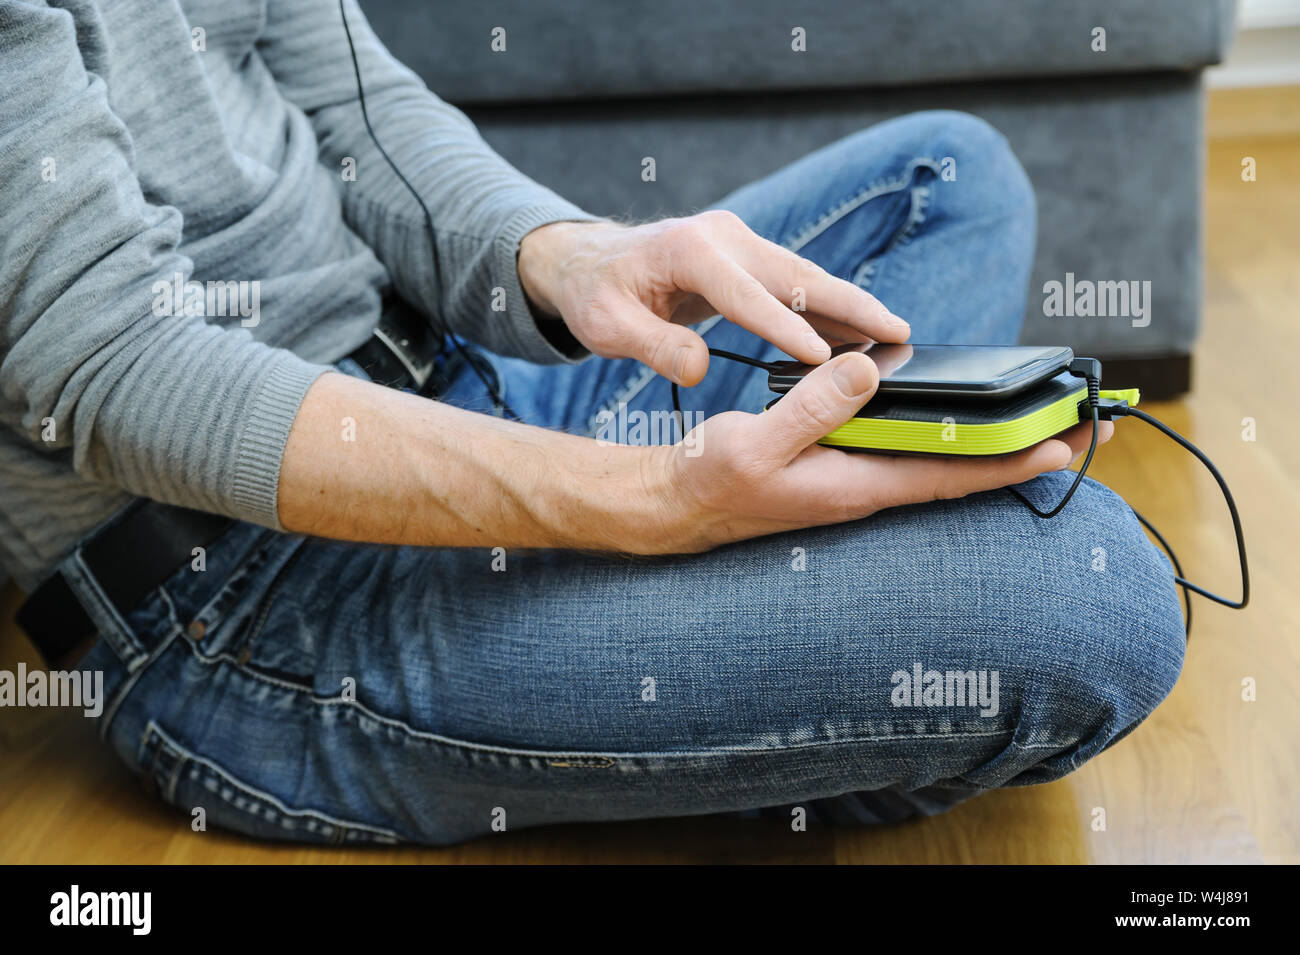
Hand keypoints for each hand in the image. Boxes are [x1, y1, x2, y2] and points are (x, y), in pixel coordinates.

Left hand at [518, 213, 910, 384]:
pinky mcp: (749, 256)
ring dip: (849, 305)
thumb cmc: (599, 295)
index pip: (743, 294)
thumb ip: (652, 345)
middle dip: (848, 304)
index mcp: (688, 249)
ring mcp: (740, 241)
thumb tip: (698, 369)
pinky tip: (858, 332)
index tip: (820, 357)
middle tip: (896, 332)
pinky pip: (794, 283)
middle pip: (794, 274)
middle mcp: (722, 236)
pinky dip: (827, 307)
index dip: (783, 326)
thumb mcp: (608, 326)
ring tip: (894, 334)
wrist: (595, 261)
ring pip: (803, 276)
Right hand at [640, 351, 1113, 552]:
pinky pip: (912, 447)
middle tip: (1090, 425)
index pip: (951, 474)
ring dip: (996, 439)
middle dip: (1027, 447)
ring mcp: (861, 477)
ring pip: (943, 458)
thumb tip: (872, 369)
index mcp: (857, 487)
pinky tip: (965, 416)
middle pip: (963, 469)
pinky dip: (951, 431)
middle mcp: (870, 487)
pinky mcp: (846, 463)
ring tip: (1048, 417)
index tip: (1066, 441)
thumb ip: (815, 407)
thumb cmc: (713, 480)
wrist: (680, 504)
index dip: (1011, 458)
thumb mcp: (757, 443)